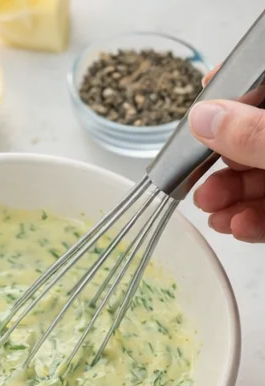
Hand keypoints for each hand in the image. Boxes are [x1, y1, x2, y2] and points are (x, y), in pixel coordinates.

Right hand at [190, 99, 264, 242]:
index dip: (231, 94)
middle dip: (221, 165)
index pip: (259, 85)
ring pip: (259, 180)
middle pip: (252, 140)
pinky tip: (238, 226)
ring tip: (211, 211)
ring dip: (231, 198)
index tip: (201, 107)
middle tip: (199, 182)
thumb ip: (251, 133)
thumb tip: (202, 117)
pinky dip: (253, 221)